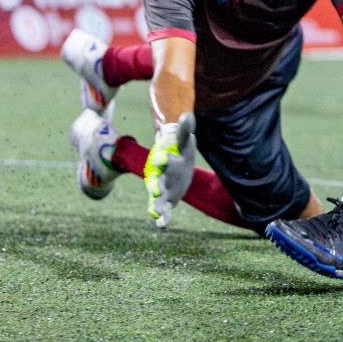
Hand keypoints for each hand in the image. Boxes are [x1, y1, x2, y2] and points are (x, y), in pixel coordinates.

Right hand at [144, 113, 195, 228]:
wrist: (174, 159)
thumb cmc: (178, 147)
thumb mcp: (183, 139)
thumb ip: (184, 129)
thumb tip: (187, 115)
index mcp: (164, 160)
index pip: (163, 158)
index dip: (163, 158)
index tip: (162, 158)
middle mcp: (160, 176)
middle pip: (156, 181)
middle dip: (155, 186)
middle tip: (155, 191)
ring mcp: (162, 188)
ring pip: (157, 199)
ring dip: (156, 207)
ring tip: (156, 216)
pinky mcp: (167, 199)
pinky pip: (164, 210)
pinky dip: (163, 218)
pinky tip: (163, 226)